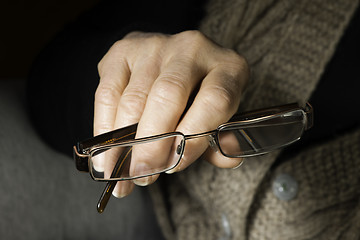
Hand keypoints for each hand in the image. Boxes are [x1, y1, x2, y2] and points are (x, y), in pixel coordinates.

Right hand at [94, 30, 249, 197]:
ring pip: (134, 98)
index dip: (195, 135)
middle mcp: (192, 48)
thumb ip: (220, 138)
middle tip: (142, 174)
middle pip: (168, 94)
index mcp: (227, 66)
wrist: (172, 61)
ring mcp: (156, 44)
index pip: (215, 100)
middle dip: (152, 142)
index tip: (175, 165)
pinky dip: (104, 127)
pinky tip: (105, 153)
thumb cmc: (198, 95)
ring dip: (123, 142)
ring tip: (121, 172)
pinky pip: (107, 93)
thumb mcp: (219, 114)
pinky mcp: (124, 50)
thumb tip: (228, 158)